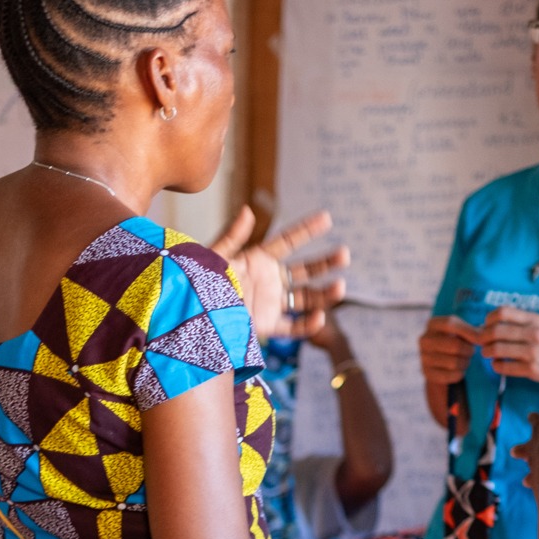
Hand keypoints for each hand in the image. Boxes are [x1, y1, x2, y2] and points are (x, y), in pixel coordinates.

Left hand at [213, 205, 348, 345]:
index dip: (307, 229)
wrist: (194, 314)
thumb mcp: (214, 257)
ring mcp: (271, 303)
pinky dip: (307, 325)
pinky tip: (319, 317)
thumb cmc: (199, 282)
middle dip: (326, 262)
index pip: (289, 241)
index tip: (327, 218)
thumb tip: (249, 211)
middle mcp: (270, 280)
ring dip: (325, 294)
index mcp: (259, 259)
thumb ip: (232, 236)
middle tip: (345, 254)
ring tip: (341, 287)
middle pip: (305, 270)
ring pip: (306, 298)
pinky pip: (293, 327)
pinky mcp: (267, 326)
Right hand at [419, 314, 476, 387]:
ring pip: (454, 363)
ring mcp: (424, 357)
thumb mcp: (461, 332)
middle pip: (454, 345)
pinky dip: (460, 374)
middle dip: (469, 350)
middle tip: (472, 352)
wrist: (438, 363)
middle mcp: (425, 339)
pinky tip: (459, 370)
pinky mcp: (427, 373)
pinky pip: (451, 376)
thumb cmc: (454, 342)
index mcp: (432, 324)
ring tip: (465, 360)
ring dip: (465, 363)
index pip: (450, 323)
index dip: (468, 331)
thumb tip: (483, 335)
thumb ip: (473, 331)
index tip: (481, 339)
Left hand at [481, 307, 538, 385]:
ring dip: (487, 351)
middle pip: (496, 331)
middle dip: (483, 337)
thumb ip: (523, 322)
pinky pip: (504, 367)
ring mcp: (533, 353)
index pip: (503, 312)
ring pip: (497, 349)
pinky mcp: (531, 370)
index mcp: (537, 320)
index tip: (486, 324)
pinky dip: (496, 365)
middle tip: (482, 341)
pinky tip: (497, 364)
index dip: (489, 318)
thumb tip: (494, 322)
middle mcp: (534, 334)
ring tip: (487, 353)